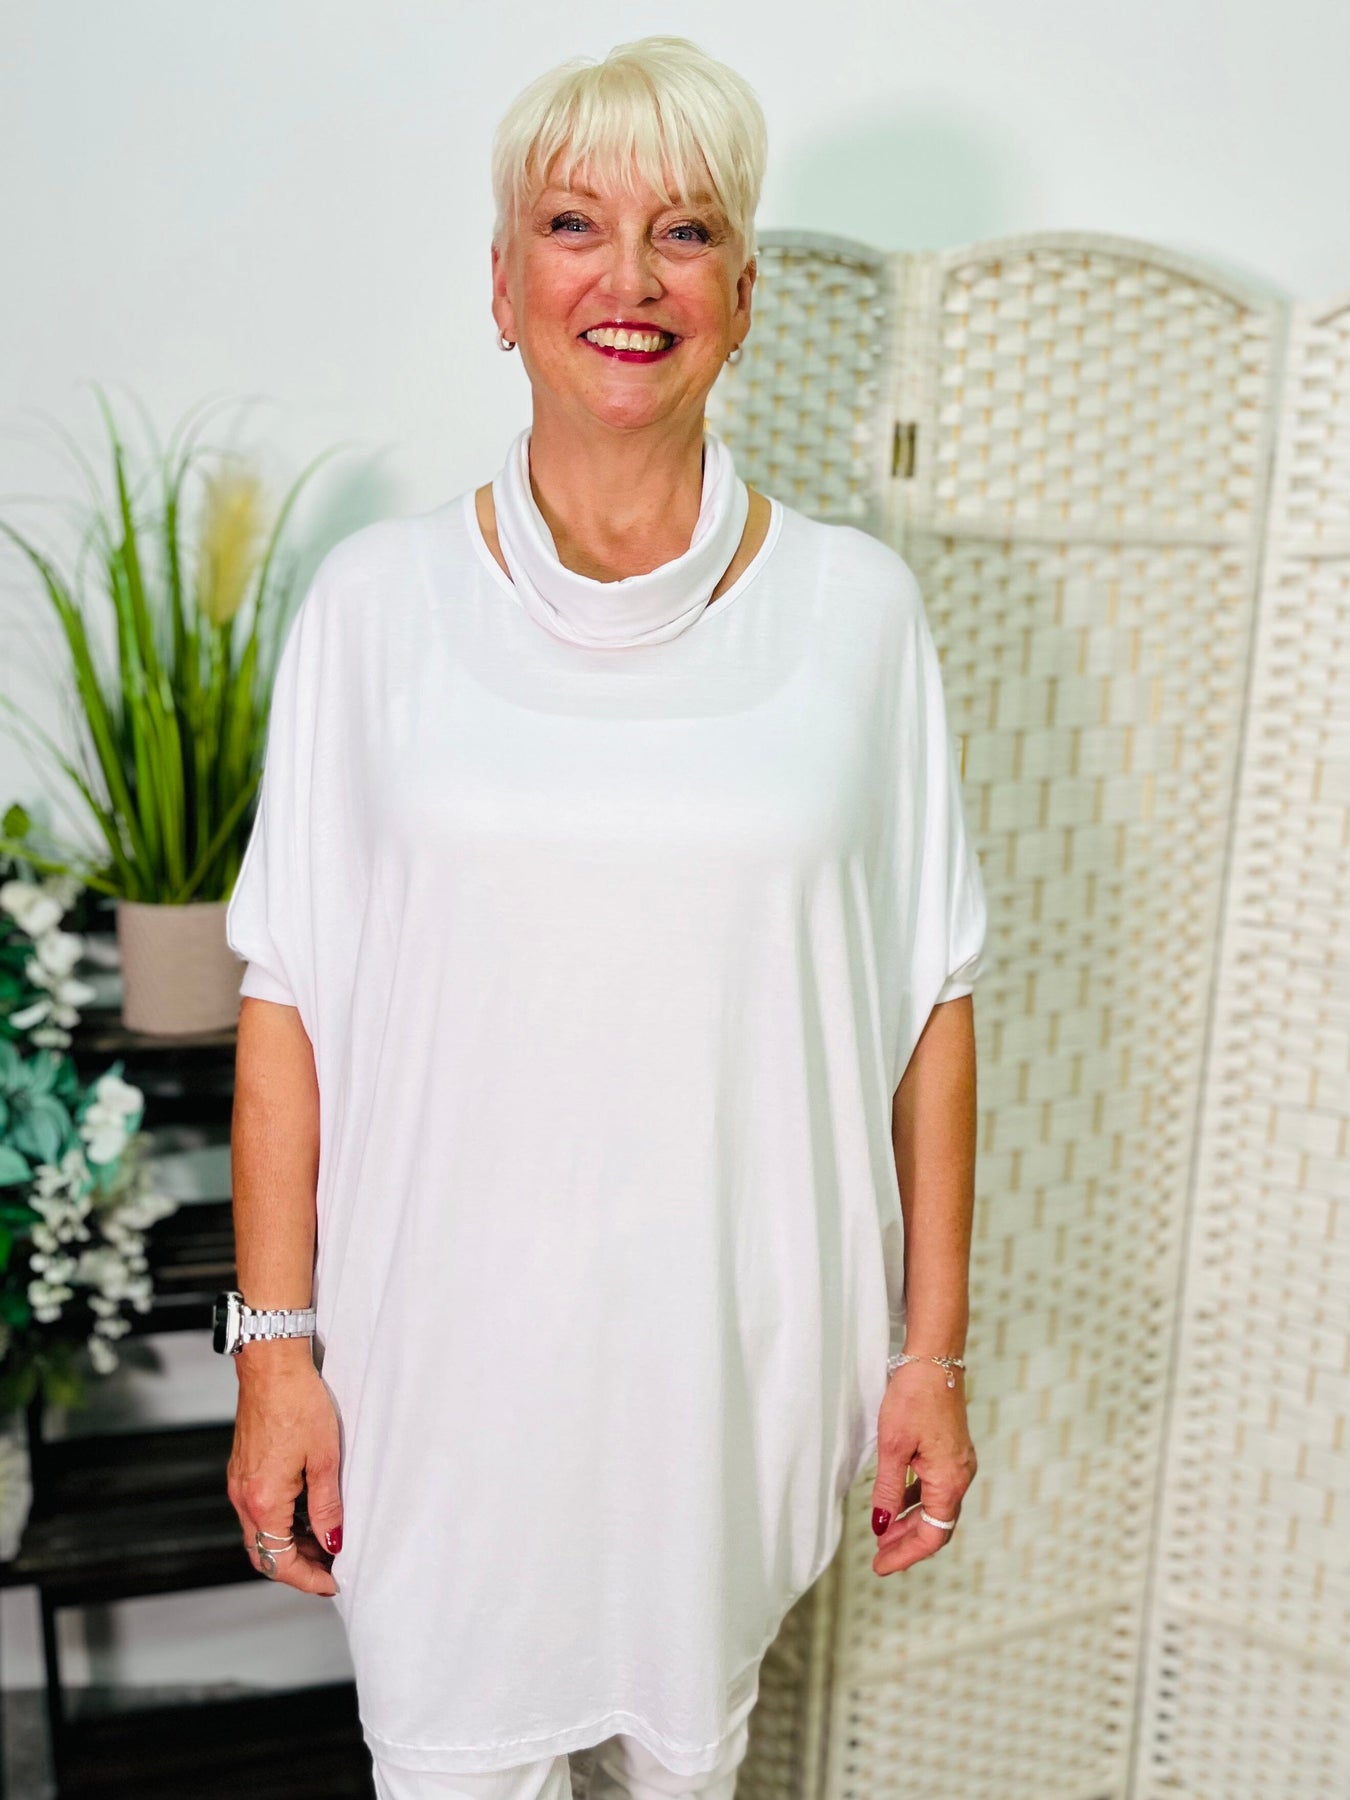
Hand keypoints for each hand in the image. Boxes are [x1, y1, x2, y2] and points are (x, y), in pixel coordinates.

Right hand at [227, 1349, 343, 1596]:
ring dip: (290, 1544)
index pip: (279, 1561)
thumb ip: (328, 1506)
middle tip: (331, 1566)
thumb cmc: (298, 1401)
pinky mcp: (242, 1469)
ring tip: (325, 1540)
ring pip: (260, 1533)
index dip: (307, 1578)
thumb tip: (333, 1542)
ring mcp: (239, 1482)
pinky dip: (281, 1522)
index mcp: (263, 1500)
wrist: (272, 1365)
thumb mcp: (324, 1458)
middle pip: (265, 1553)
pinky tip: (307, 1513)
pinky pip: (258, 1510)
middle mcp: (243, 1496)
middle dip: (298, 1566)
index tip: (332, 1582)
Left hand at [869, 1360, 976, 1574]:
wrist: (934, 1359)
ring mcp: (959, 1463)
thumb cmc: (914, 1398)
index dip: (906, 1554)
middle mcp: (961, 1476)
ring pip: (936, 1507)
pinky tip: (897, 1503)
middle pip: (937, 1525)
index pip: (932, 1534)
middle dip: (907, 1543)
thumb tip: (881, 1526)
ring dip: (911, 1523)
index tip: (880, 1566)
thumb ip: (889, 1490)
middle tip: (879, 1557)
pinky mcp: (952, 1451)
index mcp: (950, 1480)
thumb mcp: (893, 1447)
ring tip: (883, 1534)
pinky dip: (917, 1501)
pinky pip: (937, 1488)